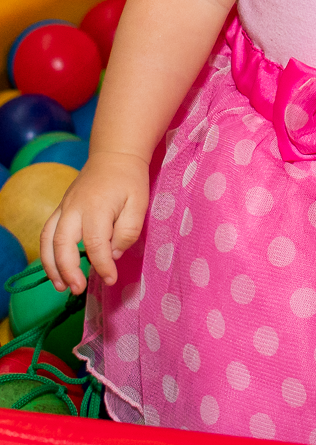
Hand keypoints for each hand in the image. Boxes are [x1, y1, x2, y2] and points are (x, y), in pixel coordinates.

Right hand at [40, 152, 150, 293]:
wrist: (114, 155)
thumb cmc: (129, 180)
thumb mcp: (139, 203)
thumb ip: (128, 230)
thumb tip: (113, 254)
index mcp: (96, 207)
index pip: (95, 244)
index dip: (102, 266)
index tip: (111, 279)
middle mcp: (74, 208)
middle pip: (63, 244)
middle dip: (69, 270)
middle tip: (78, 289)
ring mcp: (64, 207)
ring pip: (48, 239)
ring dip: (51, 266)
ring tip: (61, 287)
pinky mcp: (60, 208)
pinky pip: (47, 232)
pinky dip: (47, 253)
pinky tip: (56, 269)